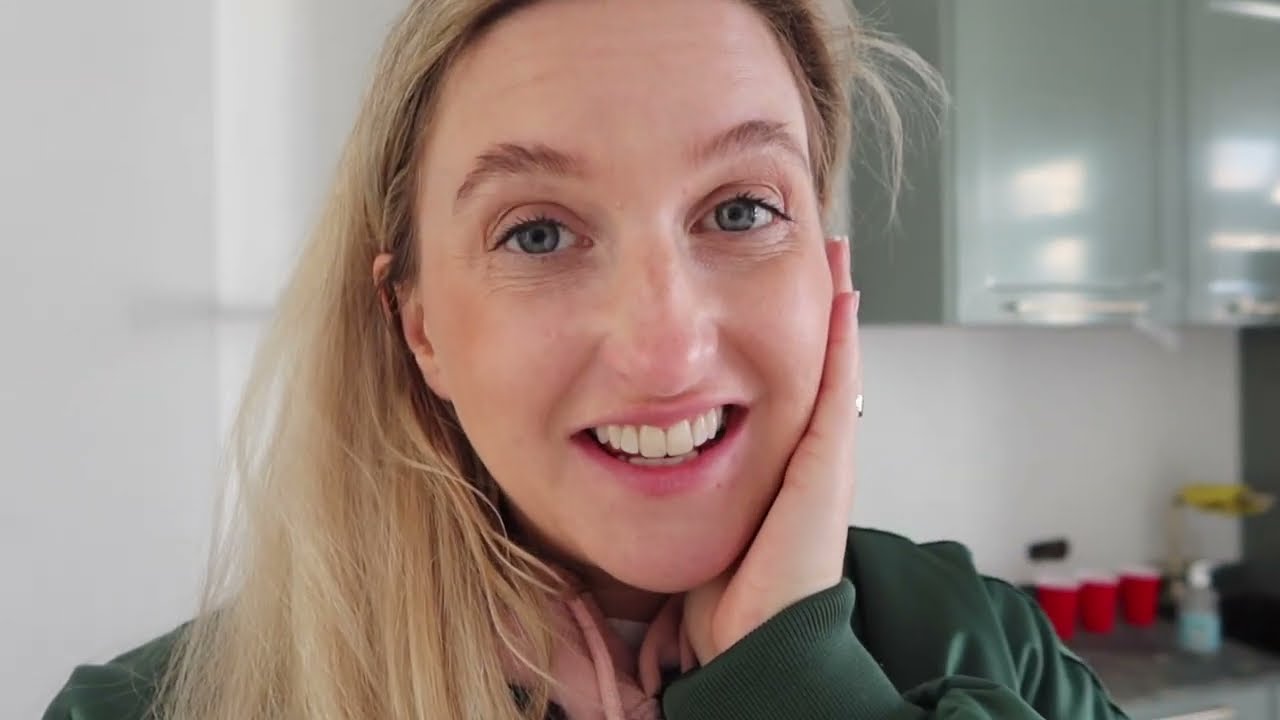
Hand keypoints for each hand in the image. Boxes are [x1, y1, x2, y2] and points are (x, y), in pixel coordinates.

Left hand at [683, 236, 861, 662]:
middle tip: (812, 253)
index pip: (777, 389)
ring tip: (832, 258)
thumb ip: (672, 502)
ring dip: (831, 309)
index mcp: (771, 474)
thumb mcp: (689, 535)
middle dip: (812, 310)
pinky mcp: (829, 468)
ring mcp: (822, 462)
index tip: (765, 288)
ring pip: (830, 366)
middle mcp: (803, 461)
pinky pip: (837, 389)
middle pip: (811, 366)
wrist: (750, 646)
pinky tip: (840, 295)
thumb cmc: (718, 604)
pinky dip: (841, 340)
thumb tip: (626, 480)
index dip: (775, 339)